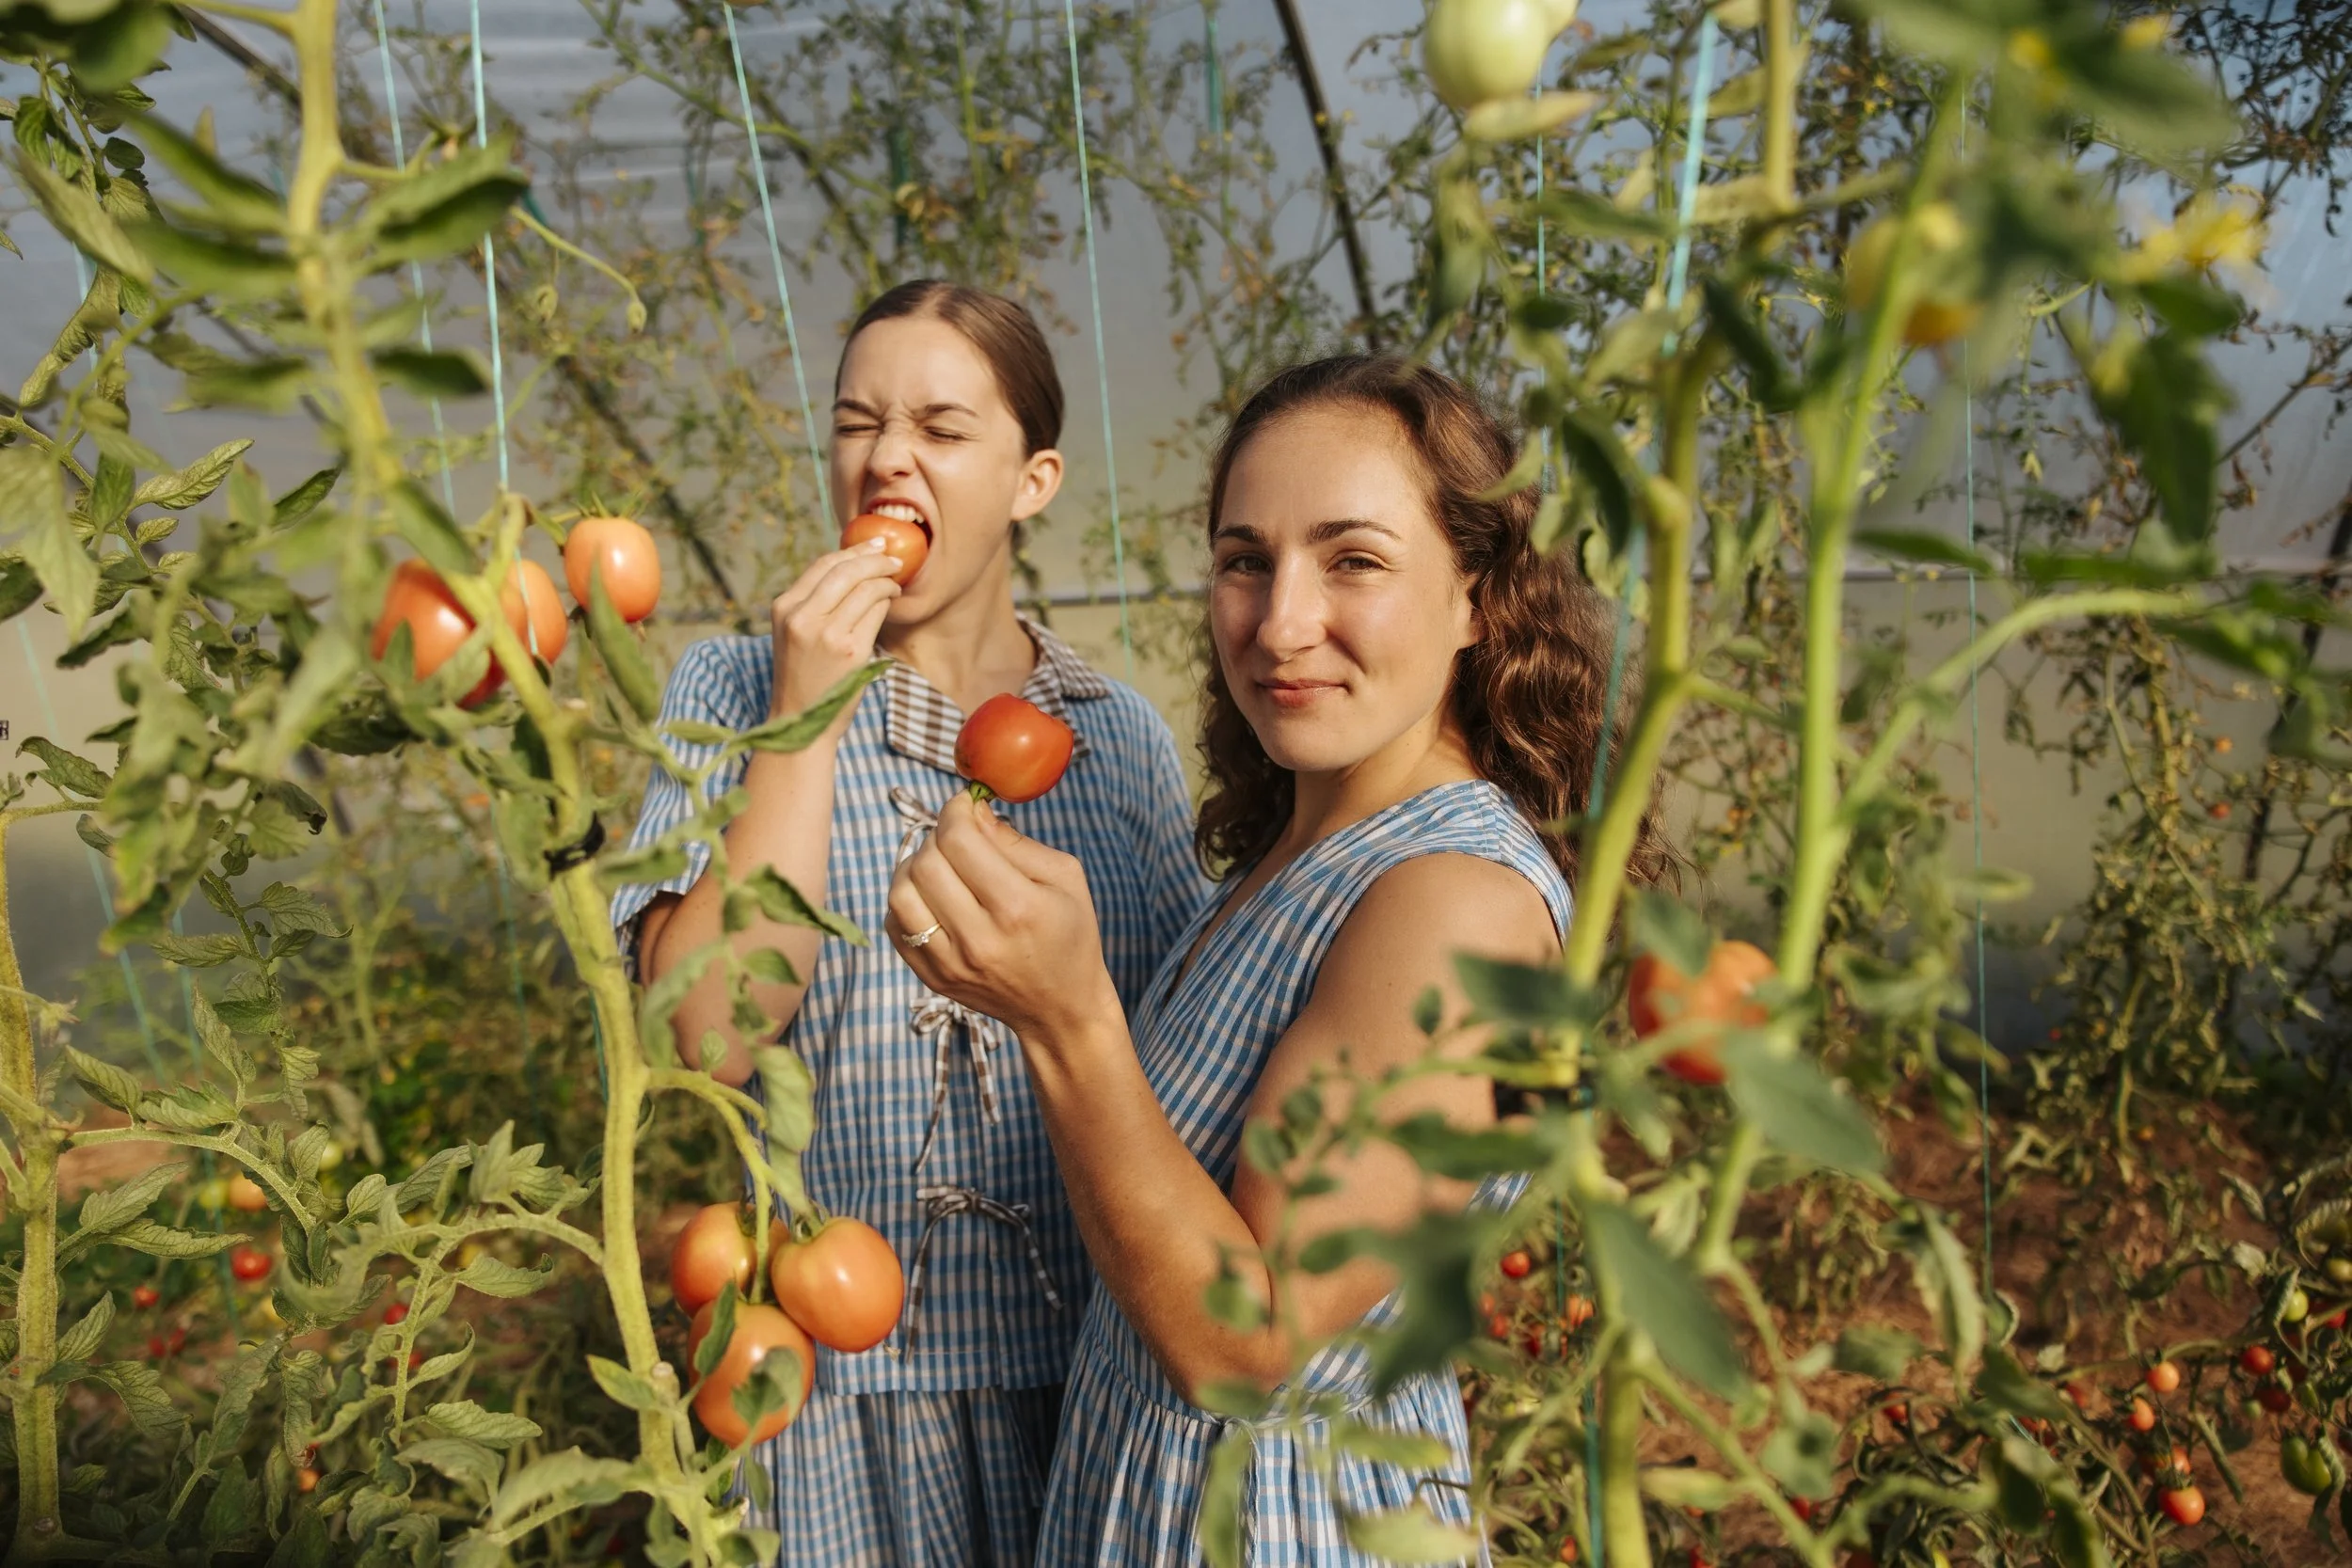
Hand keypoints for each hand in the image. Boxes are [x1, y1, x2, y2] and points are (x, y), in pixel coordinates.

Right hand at [767, 540, 903, 721]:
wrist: (800, 725)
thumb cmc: (803, 678)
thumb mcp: (794, 634)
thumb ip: (814, 603)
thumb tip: (853, 567)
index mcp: (783, 608)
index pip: (822, 565)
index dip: (852, 550)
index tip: (873, 544)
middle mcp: (801, 616)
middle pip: (845, 570)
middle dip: (874, 558)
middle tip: (893, 558)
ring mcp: (826, 633)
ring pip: (865, 588)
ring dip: (886, 580)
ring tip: (895, 582)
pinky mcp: (850, 650)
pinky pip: (875, 611)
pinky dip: (887, 601)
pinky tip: (891, 600)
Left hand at [885, 794, 1118, 1045]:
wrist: (1059, 1009)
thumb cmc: (1069, 935)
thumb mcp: (1064, 878)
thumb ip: (1015, 841)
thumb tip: (971, 812)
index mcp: (1018, 908)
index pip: (959, 841)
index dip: (955, 812)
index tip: (963, 807)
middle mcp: (979, 939)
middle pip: (925, 863)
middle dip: (937, 837)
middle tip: (957, 838)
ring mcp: (950, 963)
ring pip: (899, 893)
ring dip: (914, 867)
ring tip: (939, 866)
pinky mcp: (932, 977)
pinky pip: (894, 925)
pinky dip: (907, 900)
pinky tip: (932, 898)